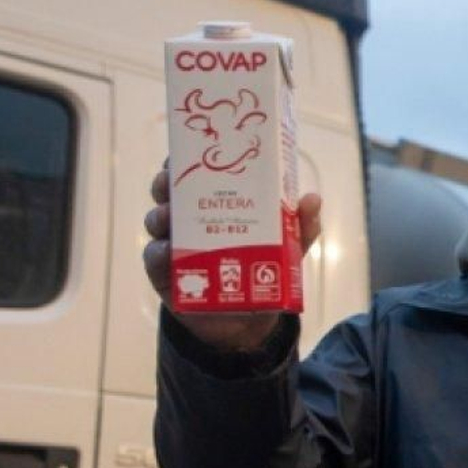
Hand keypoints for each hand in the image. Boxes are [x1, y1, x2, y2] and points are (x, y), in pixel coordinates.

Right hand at [143, 158, 322, 352]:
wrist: (248, 319)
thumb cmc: (264, 268)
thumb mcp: (287, 246)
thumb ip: (301, 225)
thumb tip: (313, 199)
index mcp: (215, 204)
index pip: (196, 175)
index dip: (187, 158)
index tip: (189, 148)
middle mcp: (189, 219)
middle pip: (168, 192)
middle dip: (166, 182)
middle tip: (170, 180)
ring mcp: (174, 244)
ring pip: (157, 220)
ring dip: (161, 214)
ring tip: (169, 215)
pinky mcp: (164, 274)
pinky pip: (154, 258)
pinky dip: (159, 252)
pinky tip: (167, 250)